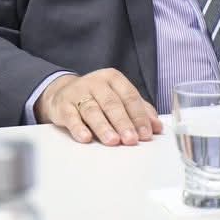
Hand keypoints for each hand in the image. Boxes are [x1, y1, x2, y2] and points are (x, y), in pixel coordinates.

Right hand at [35, 69, 161, 145]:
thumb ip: (139, 111)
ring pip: (92, 110)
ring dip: (103, 127)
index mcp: (113, 79)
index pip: (130, 97)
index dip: (139, 116)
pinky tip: (85, 137)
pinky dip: (78, 128)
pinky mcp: (62, 105)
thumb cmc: (97, 98)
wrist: (62, 94)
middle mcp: (96, 83)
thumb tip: (157, 127)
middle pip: (112, 103)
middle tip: (131, 139)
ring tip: (112, 141)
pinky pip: (71, 117)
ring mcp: (78, 93)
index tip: (146, 133)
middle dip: (123, 122)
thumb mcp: (119, 99)